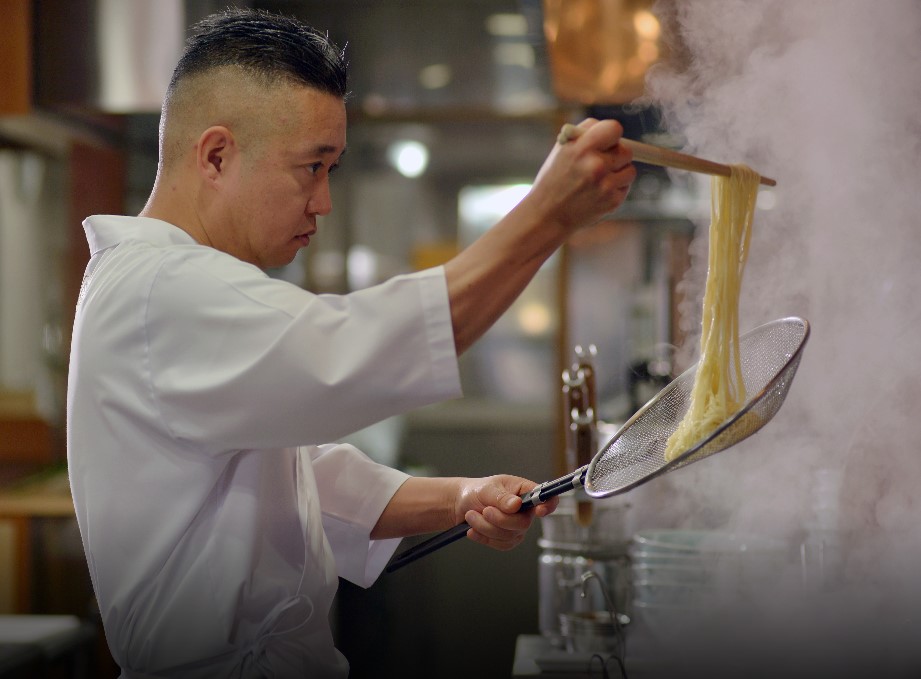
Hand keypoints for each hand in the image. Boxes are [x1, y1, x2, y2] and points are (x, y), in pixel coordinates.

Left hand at [454, 475, 558, 550]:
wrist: (463, 505)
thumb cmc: (477, 491)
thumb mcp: (486, 489)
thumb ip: (501, 497)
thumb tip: (516, 504)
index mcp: (524, 491)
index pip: (547, 498)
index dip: (548, 505)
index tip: (539, 512)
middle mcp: (525, 510)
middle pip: (523, 523)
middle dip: (500, 520)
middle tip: (484, 510)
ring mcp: (518, 527)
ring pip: (509, 536)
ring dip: (486, 527)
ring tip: (471, 515)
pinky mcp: (508, 540)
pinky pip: (501, 544)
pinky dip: (484, 537)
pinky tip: (473, 529)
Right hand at [528, 118, 635, 234]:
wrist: (547, 215)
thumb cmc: (554, 179)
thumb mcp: (561, 150)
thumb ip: (585, 134)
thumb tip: (609, 129)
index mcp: (581, 148)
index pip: (614, 128)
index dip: (611, 134)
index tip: (606, 141)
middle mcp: (595, 166)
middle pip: (626, 150)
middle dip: (616, 155)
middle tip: (602, 162)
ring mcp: (605, 185)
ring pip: (630, 169)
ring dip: (618, 172)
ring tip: (599, 178)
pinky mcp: (612, 201)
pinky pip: (625, 186)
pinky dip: (615, 188)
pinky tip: (598, 192)